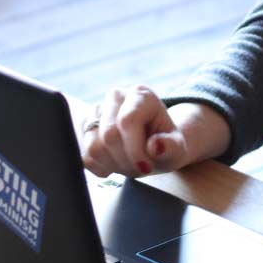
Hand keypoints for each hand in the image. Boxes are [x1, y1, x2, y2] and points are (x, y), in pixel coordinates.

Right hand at [80, 86, 224, 178]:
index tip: (146, 168)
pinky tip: (117, 163)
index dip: (135, 149)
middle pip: (109, 136)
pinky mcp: (85, 127)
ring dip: (114, 165)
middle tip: (141, 167)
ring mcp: (97, 111)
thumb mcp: (177, 149)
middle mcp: (116, 96)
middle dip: (126, 160)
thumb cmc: (166, 145)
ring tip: (130, 164)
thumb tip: (156, 146)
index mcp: (141, 95)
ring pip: (93, 147)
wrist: (153, 145)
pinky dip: (101, 167)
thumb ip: (171, 147)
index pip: (128, 121)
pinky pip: (85, 156)